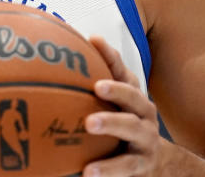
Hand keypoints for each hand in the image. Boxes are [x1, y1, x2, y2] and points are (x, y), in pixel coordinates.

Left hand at [83, 35, 159, 176]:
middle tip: (97, 86)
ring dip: (112, 123)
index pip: (123, 69)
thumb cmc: (124, 125)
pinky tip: (88, 171)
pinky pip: (125, 165)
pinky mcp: (141, 163)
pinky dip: (108, 168)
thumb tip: (49, 67)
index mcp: (133, 94)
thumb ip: (89, 87)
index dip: (110, 54)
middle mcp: (143, 112)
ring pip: (132, 127)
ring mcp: (146, 137)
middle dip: (116, 89)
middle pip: (133, 95)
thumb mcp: (113, 105)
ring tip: (89, 124)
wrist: (155, 162)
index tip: (93, 41)